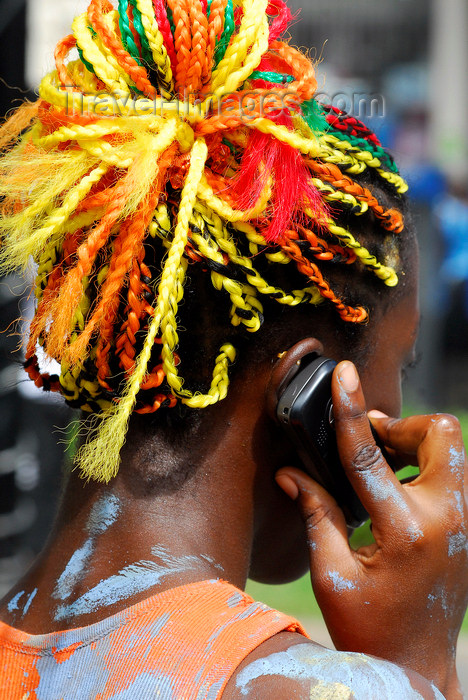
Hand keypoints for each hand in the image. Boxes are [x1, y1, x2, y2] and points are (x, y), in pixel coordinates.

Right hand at [276, 360, 467, 698]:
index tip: (343, 373)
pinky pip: (456, 472)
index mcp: (403, 530)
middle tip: (372, 440)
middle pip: (441, 432)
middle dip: (404, 424)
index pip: (368, 454)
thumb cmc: (369, 627)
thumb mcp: (330, 572)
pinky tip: (400, 485)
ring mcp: (465, 521)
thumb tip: (291, 473)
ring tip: (384, 461)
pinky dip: (428, 463)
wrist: (418, 665)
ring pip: (454, 447)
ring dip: (417, 441)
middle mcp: (446, 517)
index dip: (350, 409)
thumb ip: (315, 513)